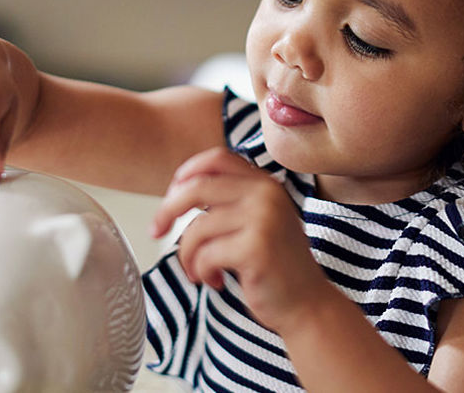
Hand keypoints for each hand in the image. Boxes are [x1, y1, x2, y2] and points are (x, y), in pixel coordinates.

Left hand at [151, 147, 335, 332]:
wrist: (306, 304)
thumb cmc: (275, 266)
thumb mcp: (258, 222)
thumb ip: (230, 201)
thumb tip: (179, 190)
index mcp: (266, 184)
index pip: (217, 158)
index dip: (187, 173)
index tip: (171, 195)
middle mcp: (266, 195)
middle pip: (196, 188)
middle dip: (167, 210)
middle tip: (156, 231)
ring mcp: (263, 219)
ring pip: (196, 229)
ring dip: (188, 255)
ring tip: (199, 271)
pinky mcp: (256, 247)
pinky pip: (205, 255)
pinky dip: (201, 272)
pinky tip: (216, 282)